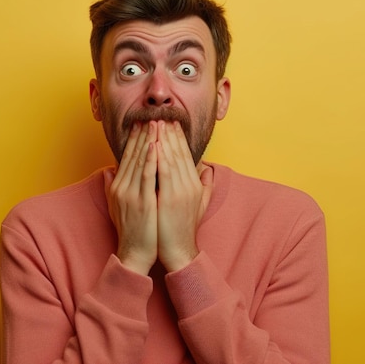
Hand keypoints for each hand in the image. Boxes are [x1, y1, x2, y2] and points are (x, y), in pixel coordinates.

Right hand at [104, 122, 158, 274]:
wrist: (134, 252)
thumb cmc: (130, 230)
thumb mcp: (116, 205)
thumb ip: (112, 186)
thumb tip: (108, 170)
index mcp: (118, 186)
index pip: (127, 156)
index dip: (135, 138)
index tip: (142, 122)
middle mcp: (122, 187)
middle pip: (133, 154)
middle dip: (143, 133)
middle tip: (150, 114)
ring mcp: (131, 194)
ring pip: (141, 161)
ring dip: (148, 140)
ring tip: (155, 123)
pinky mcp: (142, 202)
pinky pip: (147, 176)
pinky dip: (151, 159)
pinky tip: (156, 145)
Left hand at [155, 121, 213, 271]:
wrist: (179, 250)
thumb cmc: (184, 228)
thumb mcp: (199, 204)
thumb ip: (205, 186)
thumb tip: (209, 170)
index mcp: (195, 184)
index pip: (186, 155)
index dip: (179, 138)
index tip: (171, 122)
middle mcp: (190, 184)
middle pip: (180, 153)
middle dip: (171, 132)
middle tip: (163, 115)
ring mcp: (181, 191)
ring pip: (172, 158)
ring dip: (164, 139)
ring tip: (157, 122)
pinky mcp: (171, 198)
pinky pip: (165, 172)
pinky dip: (160, 157)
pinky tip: (155, 144)